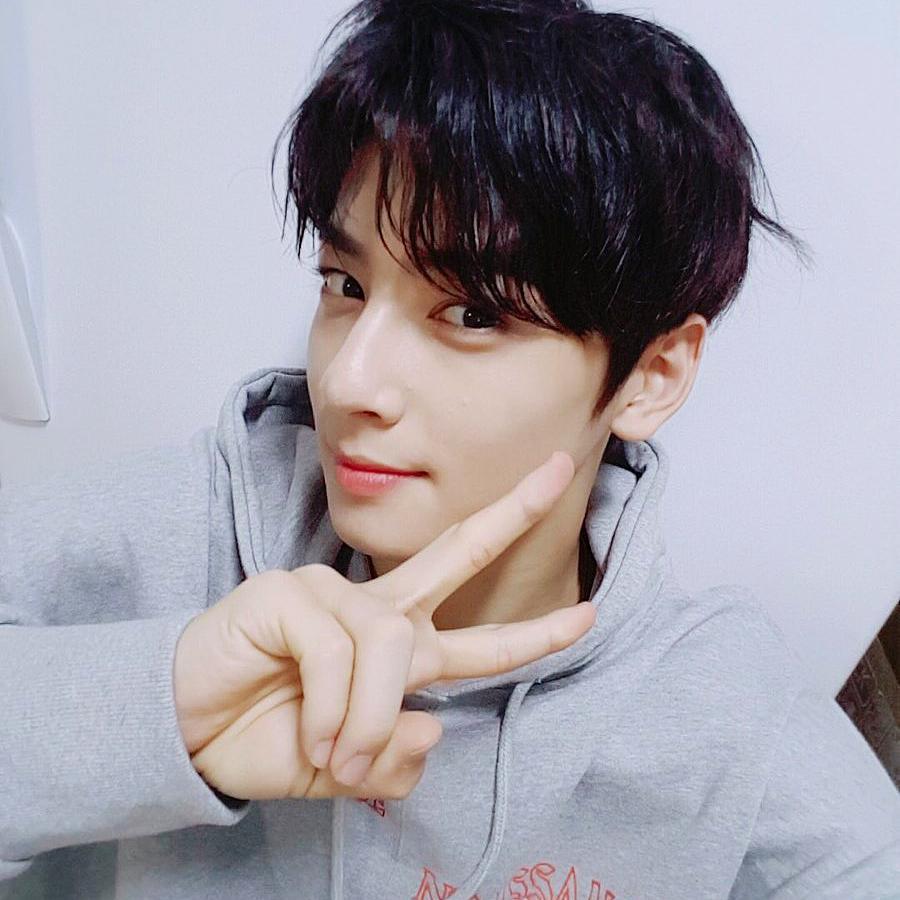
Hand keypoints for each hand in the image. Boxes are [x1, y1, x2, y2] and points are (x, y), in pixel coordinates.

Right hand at [173, 450, 594, 801]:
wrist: (185, 732)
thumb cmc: (265, 738)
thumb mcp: (342, 771)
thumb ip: (392, 762)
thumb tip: (431, 728)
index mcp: (395, 650)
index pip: (477, 638)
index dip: (532, 633)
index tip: (587, 616)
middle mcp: (374, 610)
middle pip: (459, 552)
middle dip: (513, 512)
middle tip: (560, 469)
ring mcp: (332, 591)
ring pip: (392, 644)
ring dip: (370, 718)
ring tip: (338, 757)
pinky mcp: (290, 592)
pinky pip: (340, 654)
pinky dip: (336, 708)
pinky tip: (313, 731)